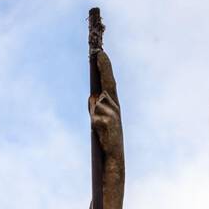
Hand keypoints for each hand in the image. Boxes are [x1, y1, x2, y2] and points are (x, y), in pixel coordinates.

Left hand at [90, 49, 123, 171]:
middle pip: (108, 84)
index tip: (100, 54)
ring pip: (96, 103)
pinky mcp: (108, 122)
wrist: (112, 155)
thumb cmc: (105, 138)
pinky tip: (100, 131)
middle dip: (104, 68)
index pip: (109, 82)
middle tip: (99, 53)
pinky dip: (94, 122)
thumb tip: (93, 96)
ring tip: (99, 126)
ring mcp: (113, 114)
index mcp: (113, 104)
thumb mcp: (98, 120)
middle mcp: (115, 106)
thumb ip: (95, 108)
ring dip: (93, 113)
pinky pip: (95, 116)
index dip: (105, 68)